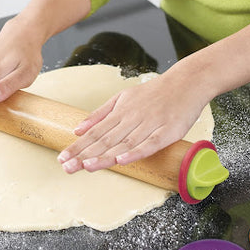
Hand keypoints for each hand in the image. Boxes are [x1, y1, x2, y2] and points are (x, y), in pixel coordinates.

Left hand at [57, 70, 208, 172]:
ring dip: (105, 155)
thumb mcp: (123, 97)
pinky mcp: (168, 131)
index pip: (95, 132)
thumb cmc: (155, 92)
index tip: (62, 158)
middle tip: (67, 167)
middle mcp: (132, 118)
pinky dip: (136, 152)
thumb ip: (100, 114)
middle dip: (85, 154)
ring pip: (124, 143)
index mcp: (120, 111)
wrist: (187, 82)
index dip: (78, 146)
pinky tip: (122, 160)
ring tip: (87, 166)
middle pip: (105, 139)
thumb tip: (78, 128)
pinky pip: (150, 144)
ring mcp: (150, 124)